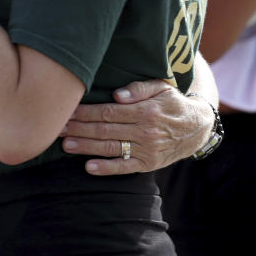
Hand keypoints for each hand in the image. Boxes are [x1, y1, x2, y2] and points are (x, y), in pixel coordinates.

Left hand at [60, 80, 212, 174]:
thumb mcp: (161, 87)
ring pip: (111, 148)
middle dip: (79, 128)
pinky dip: (107, 168)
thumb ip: (139, 88)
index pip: (108, 111)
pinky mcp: (148, 164)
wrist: (197, 127)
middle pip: (105, 129)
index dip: (86, 112)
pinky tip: (89, 167)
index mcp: (145, 111)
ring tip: (66, 145)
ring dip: (86, 147)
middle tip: (57, 127)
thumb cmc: (173, 102)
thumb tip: (117, 95)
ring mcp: (146, 150)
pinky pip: (125, 167)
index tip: (67, 110)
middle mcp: (145, 131)